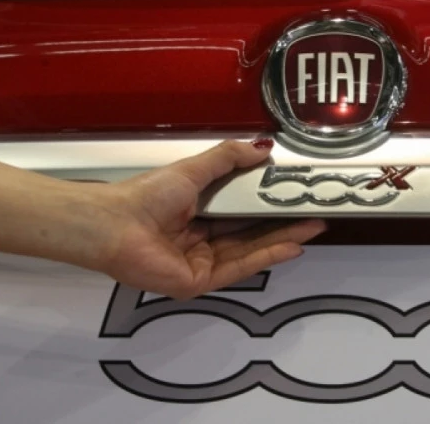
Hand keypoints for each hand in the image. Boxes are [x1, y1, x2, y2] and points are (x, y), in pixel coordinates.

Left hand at [89, 139, 326, 299]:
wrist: (114, 224)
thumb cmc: (148, 194)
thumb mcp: (194, 170)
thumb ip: (228, 158)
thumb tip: (264, 147)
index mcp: (197, 214)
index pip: (240, 211)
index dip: (268, 203)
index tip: (296, 194)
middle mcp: (201, 241)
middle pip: (250, 232)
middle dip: (284, 223)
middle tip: (316, 212)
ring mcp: (201, 264)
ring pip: (249, 250)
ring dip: (283, 238)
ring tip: (314, 226)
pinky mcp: (200, 283)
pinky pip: (238, 267)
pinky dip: (267, 256)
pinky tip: (292, 246)